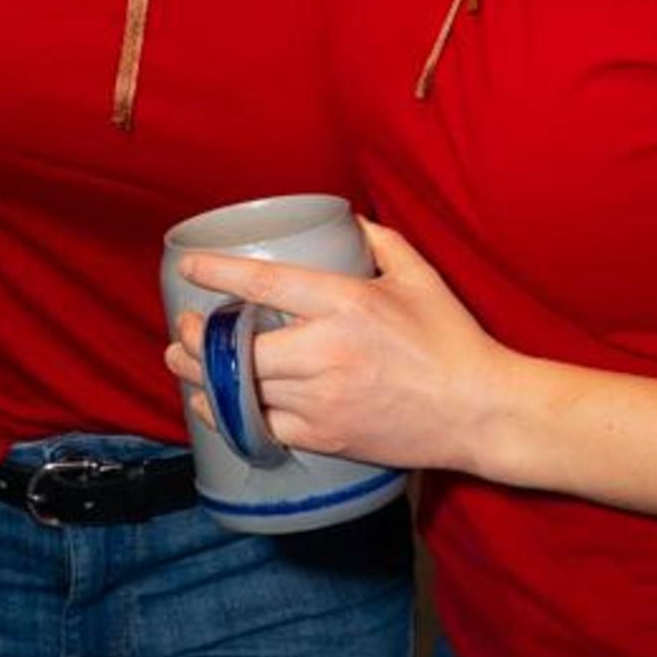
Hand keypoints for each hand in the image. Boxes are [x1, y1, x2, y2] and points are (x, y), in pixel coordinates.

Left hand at [168, 218, 516, 477]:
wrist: (476, 412)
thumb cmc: (451, 341)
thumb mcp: (419, 276)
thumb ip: (380, 241)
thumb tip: (348, 220)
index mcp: (346, 304)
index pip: (264, 283)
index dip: (218, 272)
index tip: (192, 266)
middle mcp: (326, 351)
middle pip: (237, 345)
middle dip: (194, 337)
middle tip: (180, 328)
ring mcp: (322, 399)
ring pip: (239, 389)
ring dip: (201, 376)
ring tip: (180, 363)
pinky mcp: (324, 436)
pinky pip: (258, 426)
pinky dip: (228, 414)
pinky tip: (215, 403)